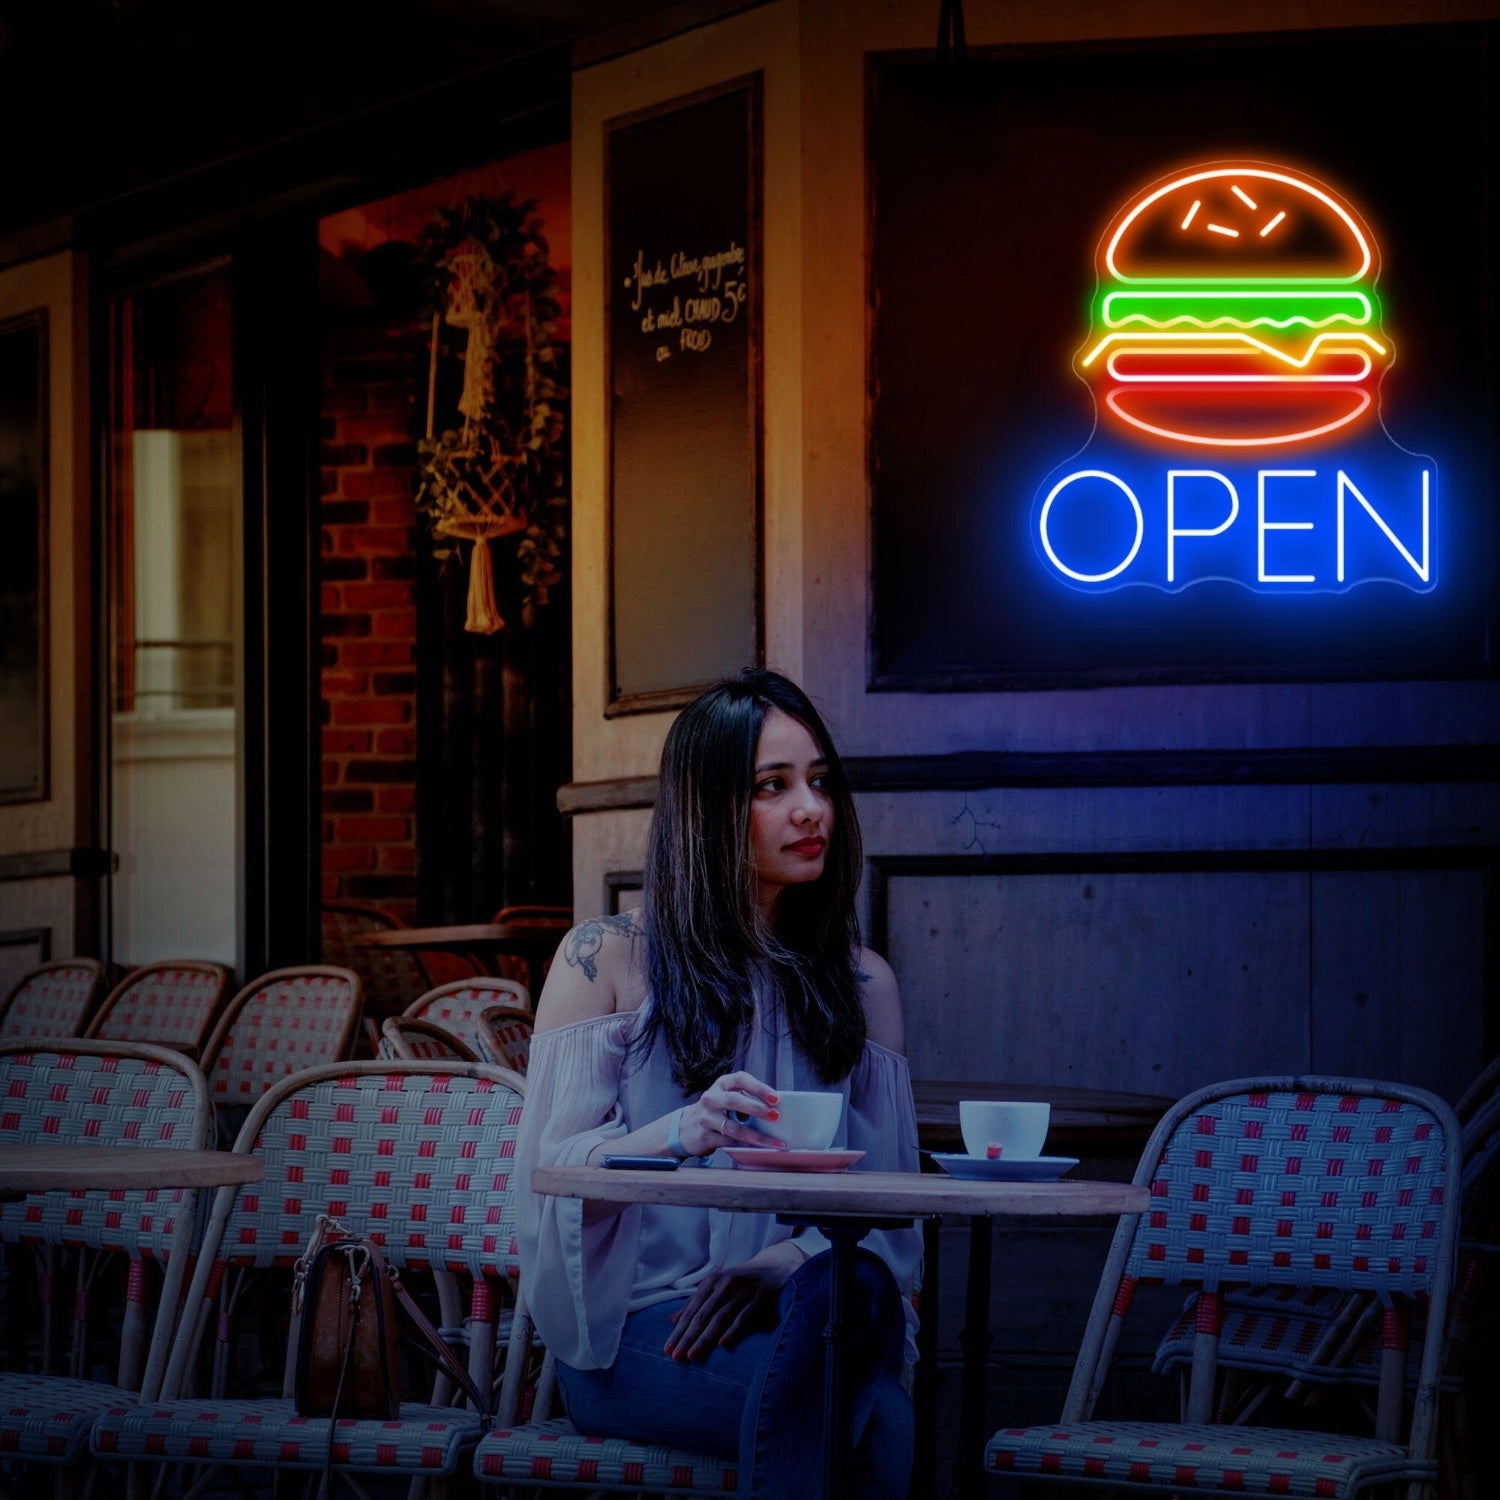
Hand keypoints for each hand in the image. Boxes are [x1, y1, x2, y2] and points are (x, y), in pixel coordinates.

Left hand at [664, 1244, 804, 1360]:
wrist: (773, 1268)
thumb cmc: (740, 1282)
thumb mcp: (716, 1287)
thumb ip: (696, 1302)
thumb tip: (672, 1320)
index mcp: (711, 1282)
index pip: (691, 1311)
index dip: (679, 1331)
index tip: (667, 1349)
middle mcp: (723, 1285)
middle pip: (702, 1316)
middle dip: (687, 1337)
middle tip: (675, 1357)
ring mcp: (741, 1292)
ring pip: (719, 1318)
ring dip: (704, 1338)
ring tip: (692, 1355)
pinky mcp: (758, 1299)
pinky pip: (743, 1317)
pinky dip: (732, 1331)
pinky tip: (722, 1345)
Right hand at [678, 1070, 784, 1155]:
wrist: (685, 1127)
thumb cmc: (716, 1110)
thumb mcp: (727, 1097)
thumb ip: (746, 1098)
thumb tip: (776, 1108)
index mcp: (722, 1084)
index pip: (740, 1079)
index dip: (759, 1087)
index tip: (776, 1098)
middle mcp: (711, 1098)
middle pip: (734, 1100)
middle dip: (757, 1108)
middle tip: (776, 1117)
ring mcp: (706, 1118)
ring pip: (732, 1127)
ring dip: (755, 1135)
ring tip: (773, 1142)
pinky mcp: (704, 1136)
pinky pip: (728, 1143)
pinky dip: (745, 1146)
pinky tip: (758, 1149)